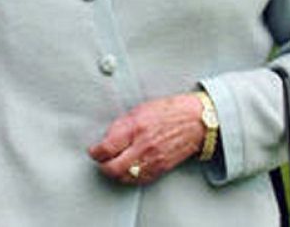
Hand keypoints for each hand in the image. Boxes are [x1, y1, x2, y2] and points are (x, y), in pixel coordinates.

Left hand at [88, 93, 204, 185]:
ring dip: (115, 173)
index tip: (93, 151)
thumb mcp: (139, 110)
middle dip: (103, 166)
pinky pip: (139, 180)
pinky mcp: (160, 168)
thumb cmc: (169, 111)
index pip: (106, 148)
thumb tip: (107, 139)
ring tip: (113, 165)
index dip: (95, 152)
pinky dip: (130, 177)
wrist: (195, 121)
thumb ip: (121, 126)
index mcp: (135, 127)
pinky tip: (128, 170)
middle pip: (113, 168)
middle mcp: (143, 145)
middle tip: (101, 161)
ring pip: (125, 177)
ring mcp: (152, 159)